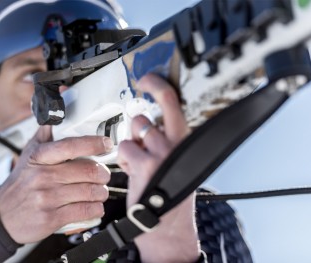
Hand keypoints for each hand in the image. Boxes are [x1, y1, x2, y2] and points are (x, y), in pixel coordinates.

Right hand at [0, 125, 112, 243]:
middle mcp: (43, 176)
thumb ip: (44, 136)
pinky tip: (94, 205)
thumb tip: (56, 117)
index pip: (71, 145)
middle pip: (88, 170)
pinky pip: (86, 211)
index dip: (94, 143)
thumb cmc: (20, 184)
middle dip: (103, 173)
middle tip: (103, 175)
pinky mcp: (52, 218)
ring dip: (101, 192)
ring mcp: (48, 198)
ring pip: (91, 192)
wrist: (3, 215)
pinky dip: (96, 208)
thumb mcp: (27, 155)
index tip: (106, 144)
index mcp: (39, 157)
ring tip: (98, 191)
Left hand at [117, 74, 198, 262]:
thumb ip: (166, 140)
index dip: (159, 86)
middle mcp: (178, 144)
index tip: (147, 78)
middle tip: (136, 104)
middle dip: (142, 107)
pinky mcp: (145, 165)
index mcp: (186, 141)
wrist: (167, 227)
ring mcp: (162, 153)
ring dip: (131, 141)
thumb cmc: (170, 195)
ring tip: (138, 158)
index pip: (176, 104)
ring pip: (135, 129)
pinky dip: (124, 157)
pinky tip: (132, 169)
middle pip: (155, 110)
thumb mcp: (177, 162)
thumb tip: (148, 119)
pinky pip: (125, 148)